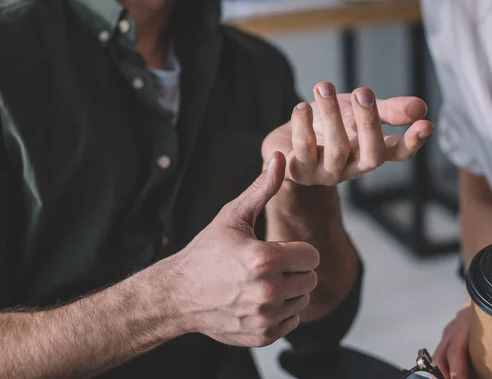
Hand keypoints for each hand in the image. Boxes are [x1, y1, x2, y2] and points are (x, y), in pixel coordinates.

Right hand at [170, 152, 319, 346]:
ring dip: (289, 291)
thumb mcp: (233, 216)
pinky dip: (281, 312)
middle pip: (310, 278)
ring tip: (262, 283)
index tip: (279, 249)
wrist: (179, 294)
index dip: (297, 250)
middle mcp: (267, 290)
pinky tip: (258, 301)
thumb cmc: (206, 252)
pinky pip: (292, 322)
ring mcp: (264, 316)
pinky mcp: (262, 335)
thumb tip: (280, 156)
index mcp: (263, 258)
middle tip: (269, 266)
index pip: (312, 256)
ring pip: (303, 300)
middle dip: (295, 270)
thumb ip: (262, 188)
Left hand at [261, 82, 433, 185]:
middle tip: (363, 91)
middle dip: (369, 122)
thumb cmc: (328, 125)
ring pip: (336, 150)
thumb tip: (421, 107)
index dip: (413, 142)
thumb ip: (387, 110)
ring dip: (331, 115)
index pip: (399, 153)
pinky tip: (301, 107)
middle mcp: (352, 167)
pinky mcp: (298, 173)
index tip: (426, 124)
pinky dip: (301, 126)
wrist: (285, 140)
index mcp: (370, 152)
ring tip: (322, 87)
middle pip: (371, 155)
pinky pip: (302, 151)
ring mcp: (325, 173)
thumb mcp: (357, 111)